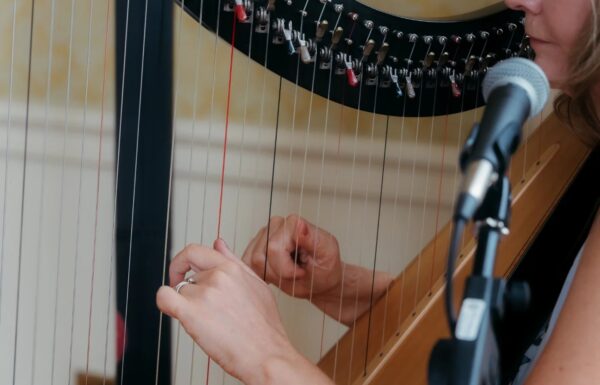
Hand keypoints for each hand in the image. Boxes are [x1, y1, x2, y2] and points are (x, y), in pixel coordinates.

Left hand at [156, 240, 308, 384]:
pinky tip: (176, 313)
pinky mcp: (191, 313)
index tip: (183, 273)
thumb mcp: (256, 285)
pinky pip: (164, 298)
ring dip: (187, 305)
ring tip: (207, 322)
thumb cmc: (264, 326)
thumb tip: (218, 243)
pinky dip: (164, 303)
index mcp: (232, 268)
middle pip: (188, 277)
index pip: (196, 251)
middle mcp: (218, 276)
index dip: (184, 262)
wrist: (266, 354)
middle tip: (197, 305)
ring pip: (180, 292)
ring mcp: (204, 293)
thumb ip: (234, 261)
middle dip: (191, 291)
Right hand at [242, 214, 342, 299]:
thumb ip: (312, 239)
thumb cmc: (324, 269)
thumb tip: (300, 225)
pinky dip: (260, 274)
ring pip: (252, 261)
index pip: (274, 248)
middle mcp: (277, 224)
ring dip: (271, 274)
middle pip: (260, 256)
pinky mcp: (256, 245)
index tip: (301, 272)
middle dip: (278, 273)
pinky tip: (275, 274)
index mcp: (294, 223)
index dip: (285, 268)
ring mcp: (265, 234)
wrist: (321, 279)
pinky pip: (247, 262)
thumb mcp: (326, 255)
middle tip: (296, 274)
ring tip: (287, 273)